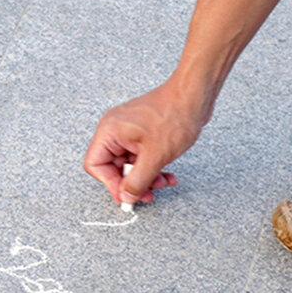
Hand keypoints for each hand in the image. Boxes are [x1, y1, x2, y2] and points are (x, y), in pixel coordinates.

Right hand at [83, 82, 210, 204]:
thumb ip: (137, 182)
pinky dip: (152, 167)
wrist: (195, 95)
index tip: (127, 195)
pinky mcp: (142, 132)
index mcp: (110, 131)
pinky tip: (166, 173)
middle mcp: (115, 130)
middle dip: (133, 182)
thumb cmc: (175, 114)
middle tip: (147, 193)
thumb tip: (126, 196)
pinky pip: (141, 156)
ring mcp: (129, 131)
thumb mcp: (155, 157)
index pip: (96, 165)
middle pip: (114, 167)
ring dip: (146, 178)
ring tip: (162, 181)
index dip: (111, 184)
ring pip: (130, 164)